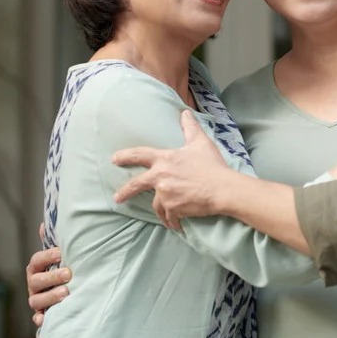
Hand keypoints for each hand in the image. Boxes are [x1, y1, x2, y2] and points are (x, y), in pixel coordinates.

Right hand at [26, 223, 70, 326]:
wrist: (67, 286)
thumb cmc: (62, 266)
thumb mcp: (59, 253)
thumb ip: (53, 241)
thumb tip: (45, 223)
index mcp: (37, 267)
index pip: (36, 261)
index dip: (47, 256)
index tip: (61, 253)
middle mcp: (34, 283)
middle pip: (36, 281)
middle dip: (51, 277)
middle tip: (68, 274)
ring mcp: (37, 298)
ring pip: (36, 300)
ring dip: (49, 297)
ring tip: (66, 293)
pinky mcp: (42, 313)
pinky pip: (38, 318)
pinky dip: (40, 318)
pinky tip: (46, 318)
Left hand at [111, 111, 230, 229]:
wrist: (222, 188)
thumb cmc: (212, 165)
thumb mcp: (201, 143)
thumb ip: (191, 127)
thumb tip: (185, 112)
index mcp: (165, 159)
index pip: (140, 155)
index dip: (126, 156)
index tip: (114, 159)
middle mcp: (161, 177)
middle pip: (136, 185)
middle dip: (124, 192)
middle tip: (118, 198)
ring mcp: (164, 194)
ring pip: (156, 204)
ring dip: (162, 209)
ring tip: (167, 215)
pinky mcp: (172, 209)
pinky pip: (169, 218)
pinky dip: (173, 222)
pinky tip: (177, 225)